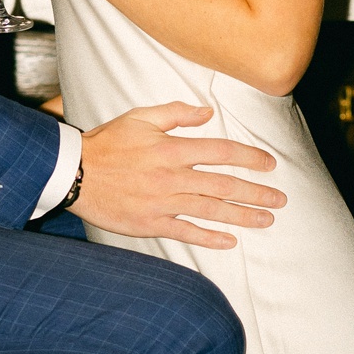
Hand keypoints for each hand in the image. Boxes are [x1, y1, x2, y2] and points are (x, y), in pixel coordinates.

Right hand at [76, 101, 282, 247]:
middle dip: (256, 193)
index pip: (221, 152)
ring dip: (242, 216)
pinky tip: (230, 241)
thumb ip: (175, 114)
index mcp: (171, 148)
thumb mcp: (139, 117)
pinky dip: (210, 237)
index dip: (249, 157)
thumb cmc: (107, 143)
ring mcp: (162, 203)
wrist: (74, 174)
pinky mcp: (151, 223)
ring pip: (211, 210)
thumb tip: (207, 112)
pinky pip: (187, 232)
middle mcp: (172, 177)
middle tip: (280, 200)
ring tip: (267, 220)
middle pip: (223, 185)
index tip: (269, 165)